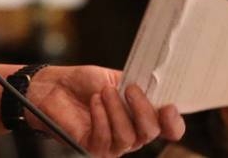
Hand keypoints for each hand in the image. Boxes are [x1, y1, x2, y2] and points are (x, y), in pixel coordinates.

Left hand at [26, 66, 184, 156]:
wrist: (54, 86)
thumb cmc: (83, 83)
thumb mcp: (113, 78)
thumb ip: (135, 84)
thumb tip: (154, 84)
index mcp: (140, 116)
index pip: (168, 129)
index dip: (174, 123)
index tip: (168, 107)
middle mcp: (131, 134)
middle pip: (151, 133)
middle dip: (142, 108)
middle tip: (129, 88)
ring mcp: (113, 144)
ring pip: (128, 136)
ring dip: (116, 109)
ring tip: (103, 91)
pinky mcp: (93, 148)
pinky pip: (105, 140)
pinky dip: (101, 117)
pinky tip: (94, 102)